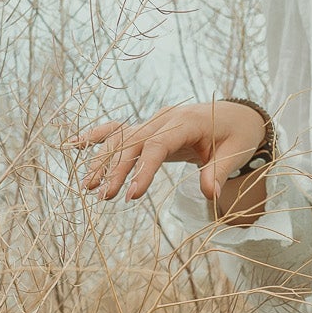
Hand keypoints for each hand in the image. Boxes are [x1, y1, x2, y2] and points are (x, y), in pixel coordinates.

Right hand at [68, 100, 267, 207]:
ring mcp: (155, 120)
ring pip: (122, 138)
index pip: (158, 145)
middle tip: (104, 197)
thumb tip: (209, 194)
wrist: (236, 115)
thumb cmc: (237, 135)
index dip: (143, 170)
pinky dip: (98, 137)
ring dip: (104, 160)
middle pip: (133, 143)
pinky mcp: (150, 127)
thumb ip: (219, 172)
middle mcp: (165, 118)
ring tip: (89, 187)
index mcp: (186, 121)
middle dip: (117, 170)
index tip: (132, 195)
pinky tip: (74, 145)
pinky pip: (120, 130)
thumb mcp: (235, 152)